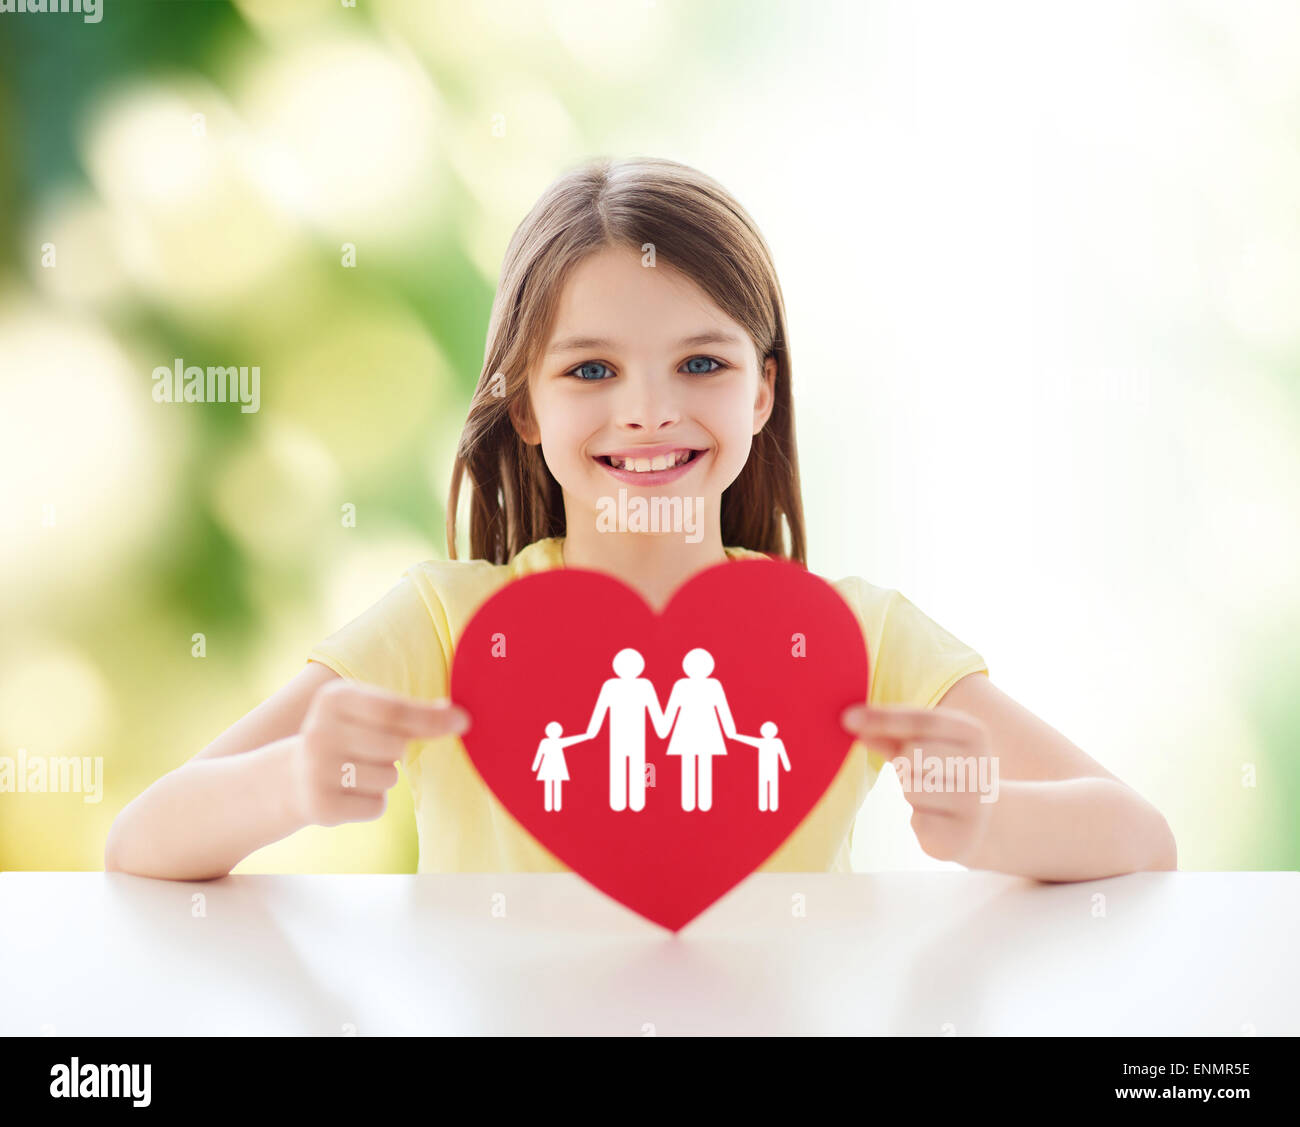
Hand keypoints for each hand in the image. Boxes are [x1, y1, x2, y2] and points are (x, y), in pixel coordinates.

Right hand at [292, 680, 469, 827]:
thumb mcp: (368, 712)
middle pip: (395, 745)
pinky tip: (349, 793)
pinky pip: (377, 806)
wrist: (293, 777)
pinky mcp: (320, 806)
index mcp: (333, 698)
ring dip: (384, 777)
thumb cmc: (347, 736)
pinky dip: (373, 802)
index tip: (463, 721)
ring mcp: (315, 771)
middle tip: (374, 750)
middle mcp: (318, 731)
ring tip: (356, 771)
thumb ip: (410, 712)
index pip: (394, 709)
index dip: (432, 718)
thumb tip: (456, 715)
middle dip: (398, 750)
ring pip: (388, 778)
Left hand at [841, 703, 993, 865]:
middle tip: (920, 773)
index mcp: (972, 732)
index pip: (921, 720)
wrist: (979, 824)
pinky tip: (936, 818)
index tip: (847, 718)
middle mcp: (981, 764)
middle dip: (903, 763)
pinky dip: (918, 818)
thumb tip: (850, 720)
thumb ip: (888, 732)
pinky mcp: (962, 835)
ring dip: (911, 791)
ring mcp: (976, 802)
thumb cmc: (940, 773)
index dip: (882, 718)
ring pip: (913, 787)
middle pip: (912, 753)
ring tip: (931, 796)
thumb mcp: (919, 744)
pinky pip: (918, 820)